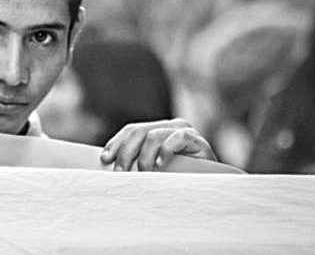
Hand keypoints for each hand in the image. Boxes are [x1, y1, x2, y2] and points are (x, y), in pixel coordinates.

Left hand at [100, 118, 216, 171]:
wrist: (210, 187)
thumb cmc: (178, 180)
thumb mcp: (153, 170)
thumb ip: (137, 162)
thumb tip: (107, 166)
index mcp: (157, 129)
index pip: (131, 130)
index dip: (116, 143)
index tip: (105, 159)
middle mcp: (169, 126)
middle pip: (138, 131)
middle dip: (125, 152)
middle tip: (120, 173)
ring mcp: (184, 131)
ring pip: (153, 136)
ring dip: (144, 157)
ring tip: (143, 174)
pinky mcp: (198, 141)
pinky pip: (177, 139)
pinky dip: (165, 151)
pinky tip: (159, 165)